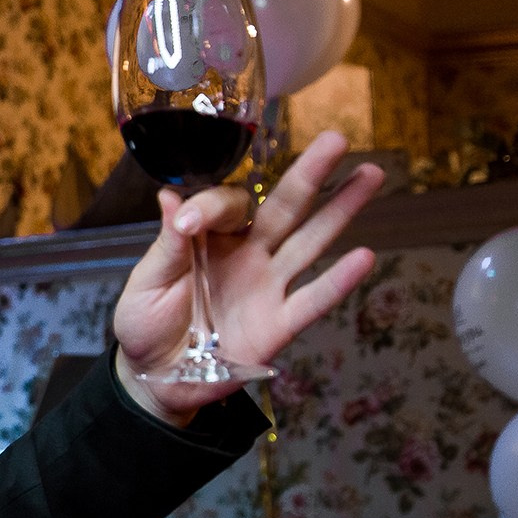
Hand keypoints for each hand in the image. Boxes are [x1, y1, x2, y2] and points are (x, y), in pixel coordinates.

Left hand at [113, 130, 381, 423]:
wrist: (155, 378)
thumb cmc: (146, 325)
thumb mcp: (146, 284)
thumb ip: (166, 246)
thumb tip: (170, 197)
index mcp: (211, 238)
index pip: (226, 205)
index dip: (210, 207)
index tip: (189, 225)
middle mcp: (247, 253)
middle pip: (285, 207)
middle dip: (310, 174)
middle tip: (337, 139)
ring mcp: (267, 286)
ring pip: (310, 242)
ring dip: (340, 210)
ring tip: (371, 175)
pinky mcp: (279, 324)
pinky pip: (312, 300)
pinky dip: (337, 282)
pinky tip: (364, 257)